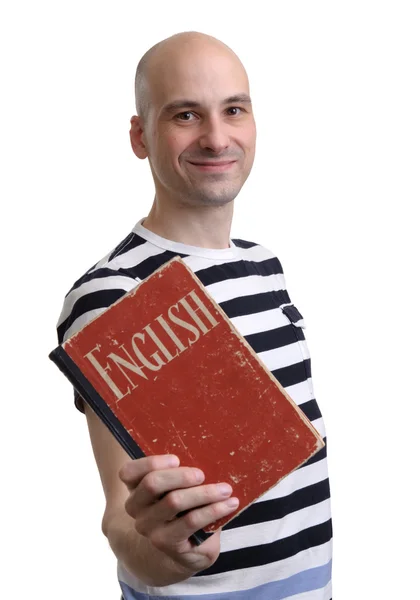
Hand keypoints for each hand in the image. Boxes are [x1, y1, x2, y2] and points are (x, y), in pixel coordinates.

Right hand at [119, 454, 238, 574]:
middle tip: (202, 474)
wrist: (187, 550)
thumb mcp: (178, 488)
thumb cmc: (185, 508)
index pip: (128, 472)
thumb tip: (208, 455)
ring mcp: (148, 527)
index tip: (176, 459)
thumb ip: (182, 473)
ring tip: (225, 489)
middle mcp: (135, 507)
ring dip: (204, 492)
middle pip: (152, 483)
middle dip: (180, 475)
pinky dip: (213, 510)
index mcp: (135, 487)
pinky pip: (190, 521)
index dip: (150, 463)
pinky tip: (229, 504)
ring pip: (173, 501)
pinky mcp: (166, 542)